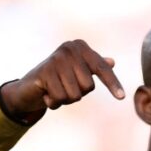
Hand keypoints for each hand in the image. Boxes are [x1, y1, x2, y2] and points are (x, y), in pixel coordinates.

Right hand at [1, 39, 124, 118]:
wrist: (29, 88)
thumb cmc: (59, 79)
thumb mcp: (78, 73)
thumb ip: (94, 66)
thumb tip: (111, 61)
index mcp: (80, 47)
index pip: (102, 69)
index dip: (112, 84)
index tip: (122, 98)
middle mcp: (69, 49)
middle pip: (88, 86)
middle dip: (78, 94)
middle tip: (64, 87)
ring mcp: (56, 59)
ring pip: (75, 94)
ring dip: (65, 100)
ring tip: (55, 91)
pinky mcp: (44, 72)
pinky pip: (60, 98)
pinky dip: (54, 103)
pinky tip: (46, 95)